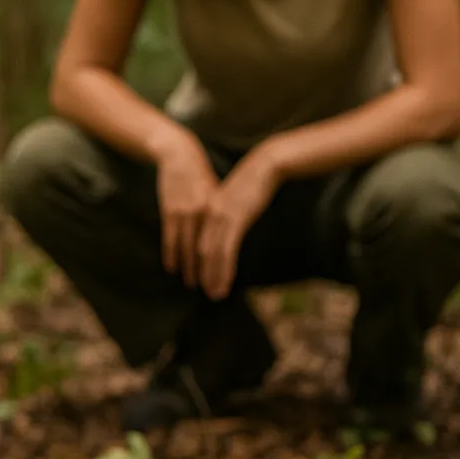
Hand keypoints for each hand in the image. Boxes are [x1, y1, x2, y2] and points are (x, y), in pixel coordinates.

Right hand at [150, 129, 219, 284]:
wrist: (181, 156)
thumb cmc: (202, 175)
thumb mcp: (218, 193)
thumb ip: (222, 214)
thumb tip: (230, 233)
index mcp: (220, 210)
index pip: (223, 246)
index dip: (224, 267)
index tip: (225, 283)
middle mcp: (205, 213)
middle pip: (206, 251)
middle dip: (208, 274)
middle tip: (210, 292)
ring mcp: (186, 212)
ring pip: (187, 247)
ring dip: (189, 269)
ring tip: (191, 284)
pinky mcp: (170, 210)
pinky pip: (170, 237)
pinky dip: (170, 254)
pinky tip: (171, 267)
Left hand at [195, 145, 282, 300]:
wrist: (264, 164)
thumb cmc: (253, 181)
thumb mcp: (235, 199)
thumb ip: (229, 214)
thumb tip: (229, 228)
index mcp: (208, 209)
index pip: (198, 240)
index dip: (195, 261)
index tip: (197, 277)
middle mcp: (210, 215)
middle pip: (201, 250)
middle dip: (201, 273)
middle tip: (203, 292)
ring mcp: (221, 217)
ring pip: (211, 254)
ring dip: (212, 276)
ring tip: (214, 294)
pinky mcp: (235, 220)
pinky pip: (227, 250)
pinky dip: (224, 269)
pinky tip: (225, 282)